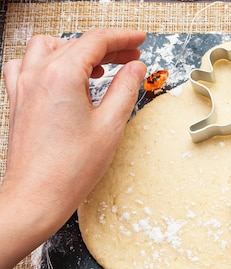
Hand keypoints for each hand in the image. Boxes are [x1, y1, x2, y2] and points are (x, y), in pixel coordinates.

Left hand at [0, 28, 146, 268]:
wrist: (36, 195)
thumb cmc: (71, 168)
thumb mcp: (111, 125)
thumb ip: (125, 89)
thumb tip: (135, 68)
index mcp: (62, 75)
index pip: (96, 41)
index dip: (123, 37)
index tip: (140, 40)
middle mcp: (38, 74)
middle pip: (75, 43)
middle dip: (106, 47)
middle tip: (131, 58)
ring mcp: (23, 86)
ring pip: (47, 48)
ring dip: (75, 50)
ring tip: (97, 67)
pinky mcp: (17, 101)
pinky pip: (25, 65)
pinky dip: (46, 63)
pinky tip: (60, 77)